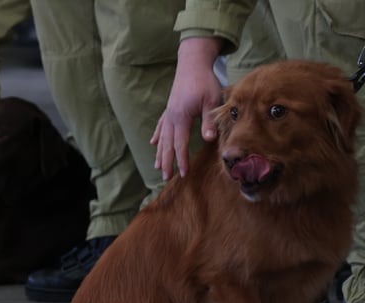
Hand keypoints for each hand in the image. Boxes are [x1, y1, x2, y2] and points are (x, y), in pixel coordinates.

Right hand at [151, 37, 223, 179]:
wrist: (192, 62)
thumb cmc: (204, 80)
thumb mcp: (211, 100)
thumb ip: (209, 121)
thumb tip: (208, 140)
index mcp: (181, 117)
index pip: (180, 144)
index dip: (181, 160)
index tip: (183, 174)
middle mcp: (171, 117)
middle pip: (167, 144)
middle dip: (166, 162)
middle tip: (166, 178)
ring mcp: (169, 112)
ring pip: (162, 137)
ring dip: (159, 153)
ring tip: (157, 167)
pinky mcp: (170, 108)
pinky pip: (161, 125)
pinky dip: (157, 135)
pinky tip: (153, 143)